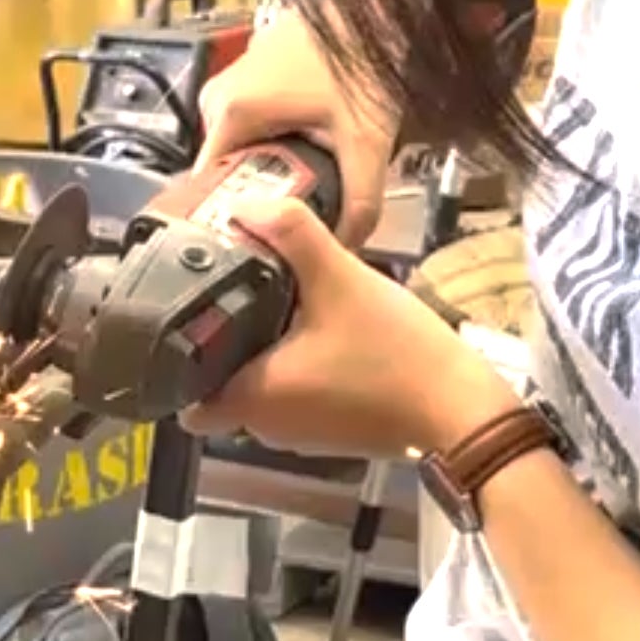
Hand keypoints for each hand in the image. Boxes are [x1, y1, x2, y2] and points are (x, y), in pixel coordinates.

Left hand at [181, 198, 521, 459]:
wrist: (459, 410)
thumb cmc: (396, 353)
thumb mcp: (341, 279)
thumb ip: (291, 234)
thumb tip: (245, 206)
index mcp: (254, 398)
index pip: (186, 399)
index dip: (180, 362)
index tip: (191, 318)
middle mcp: (267, 427)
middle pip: (222, 388)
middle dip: (226, 345)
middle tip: (237, 292)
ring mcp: (301, 435)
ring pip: (261, 392)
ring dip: (265, 355)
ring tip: (280, 302)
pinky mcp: (331, 432)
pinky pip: (296, 398)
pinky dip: (298, 370)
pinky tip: (320, 330)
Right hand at [197, 10, 395, 247]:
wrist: (372, 3)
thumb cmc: (361, 56)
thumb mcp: (366, 141)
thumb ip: (360, 202)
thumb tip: (348, 244)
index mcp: (232, 113)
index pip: (208, 188)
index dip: (234, 218)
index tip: (259, 239)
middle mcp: (221, 96)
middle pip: (227, 170)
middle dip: (262, 193)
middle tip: (297, 211)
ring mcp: (234, 82)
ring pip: (244, 147)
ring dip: (273, 165)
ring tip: (309, 176)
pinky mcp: (252, 75)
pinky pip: (254, 123)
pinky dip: (279, 139)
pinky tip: (310, 143)